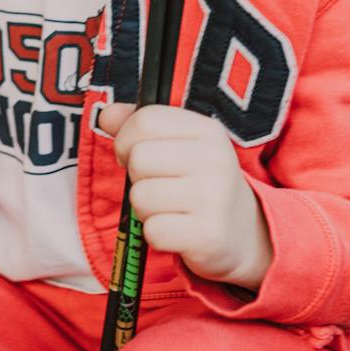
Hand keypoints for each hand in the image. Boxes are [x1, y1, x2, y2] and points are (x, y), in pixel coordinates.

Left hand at [97, 103, 273, 291]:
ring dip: (145, 209)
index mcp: (208, 130)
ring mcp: (215, 199)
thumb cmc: (199, 182)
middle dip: (137, 177)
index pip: (145, 121)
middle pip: (138, 159)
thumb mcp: (178, 145)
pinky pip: (152, 231)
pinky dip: (155, 234)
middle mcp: (216, 160)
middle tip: (158, 186)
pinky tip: (176, 230)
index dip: (126, 139)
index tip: (135, 154)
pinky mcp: (208, 236)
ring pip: (140, 197)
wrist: (243, 232)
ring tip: (169, 209)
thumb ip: (139, 125)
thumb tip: (106, 114)